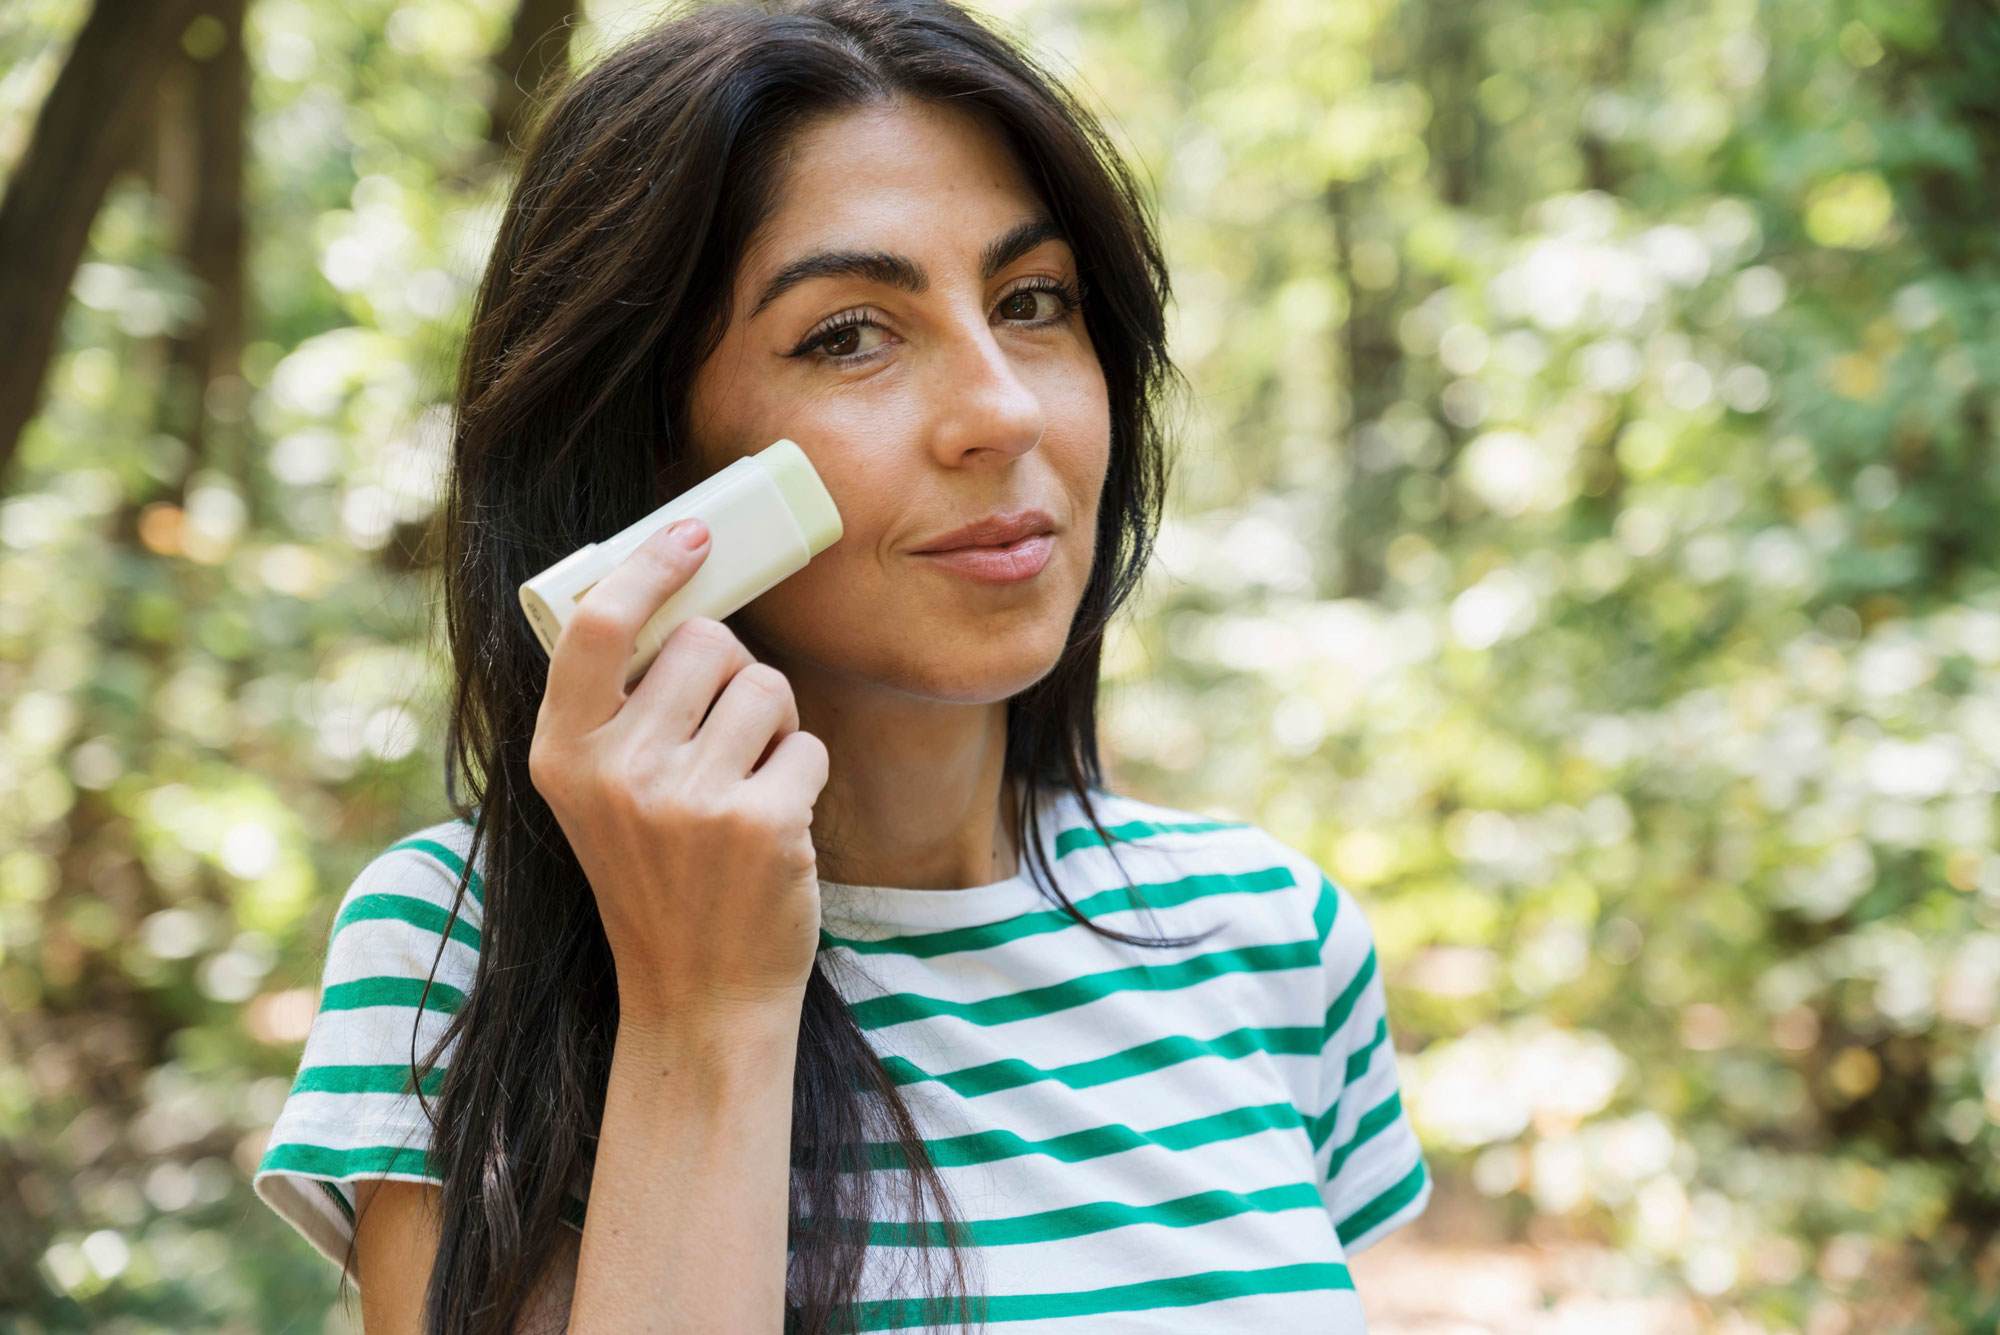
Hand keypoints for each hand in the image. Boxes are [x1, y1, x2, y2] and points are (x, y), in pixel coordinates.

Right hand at [527, 517, 830, 1028]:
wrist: (700, 997)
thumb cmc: (658, 879)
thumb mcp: (599, 797)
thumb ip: (617, 709)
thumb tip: (675, 596)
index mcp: (562, 755)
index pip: (598, 626)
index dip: (650, 566)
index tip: (693, 533)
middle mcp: (617, 771)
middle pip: (706, 642)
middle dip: (732, 674)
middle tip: (723, 740)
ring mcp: (688, 800)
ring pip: (768, 685)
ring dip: (774, 725)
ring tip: (746, 789)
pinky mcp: (761, 823)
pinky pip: (809, 743)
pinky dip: (804, 776)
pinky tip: (774, 827)